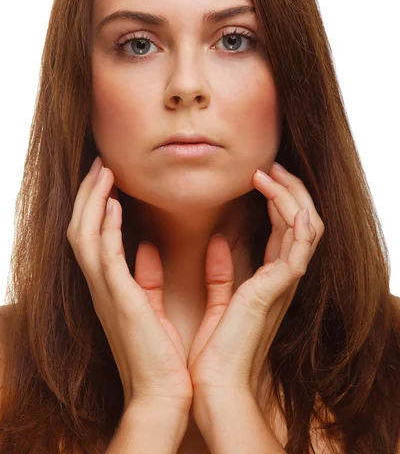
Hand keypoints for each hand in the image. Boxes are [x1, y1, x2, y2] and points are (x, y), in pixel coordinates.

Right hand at [67, 156, 192, 415]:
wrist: (161, 394)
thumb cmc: (159, 354)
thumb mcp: (150, 307)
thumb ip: (147, 276)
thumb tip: (148, 248)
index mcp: (108, 287)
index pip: (93, 236)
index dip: (96, 205)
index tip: (109, 180)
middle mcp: (99, 286)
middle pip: (81, 228)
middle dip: (90, 193)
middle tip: (102, 163)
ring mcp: (105, 292)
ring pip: (85, 235)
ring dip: (93, 200)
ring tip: (105, 171)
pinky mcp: (119, 299)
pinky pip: (104, 255)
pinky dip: (105, 227)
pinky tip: (113, 204)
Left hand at [186, 161, 324, 406]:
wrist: (214, 384)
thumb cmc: (215, 350)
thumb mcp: (218, 301)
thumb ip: (220, 273)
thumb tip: (216, 242)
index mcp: (270, 280)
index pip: (285, 229)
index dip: (277, 199)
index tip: (259, 175)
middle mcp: (284, 278)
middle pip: (302, 222)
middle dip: (290, 189)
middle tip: (270, 164)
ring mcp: (286, 282)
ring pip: (307, 226)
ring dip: (291, 195)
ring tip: (268, 172)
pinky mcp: (279, 287)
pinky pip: (301, 244)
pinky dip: (297, 217)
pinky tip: (282, 196)